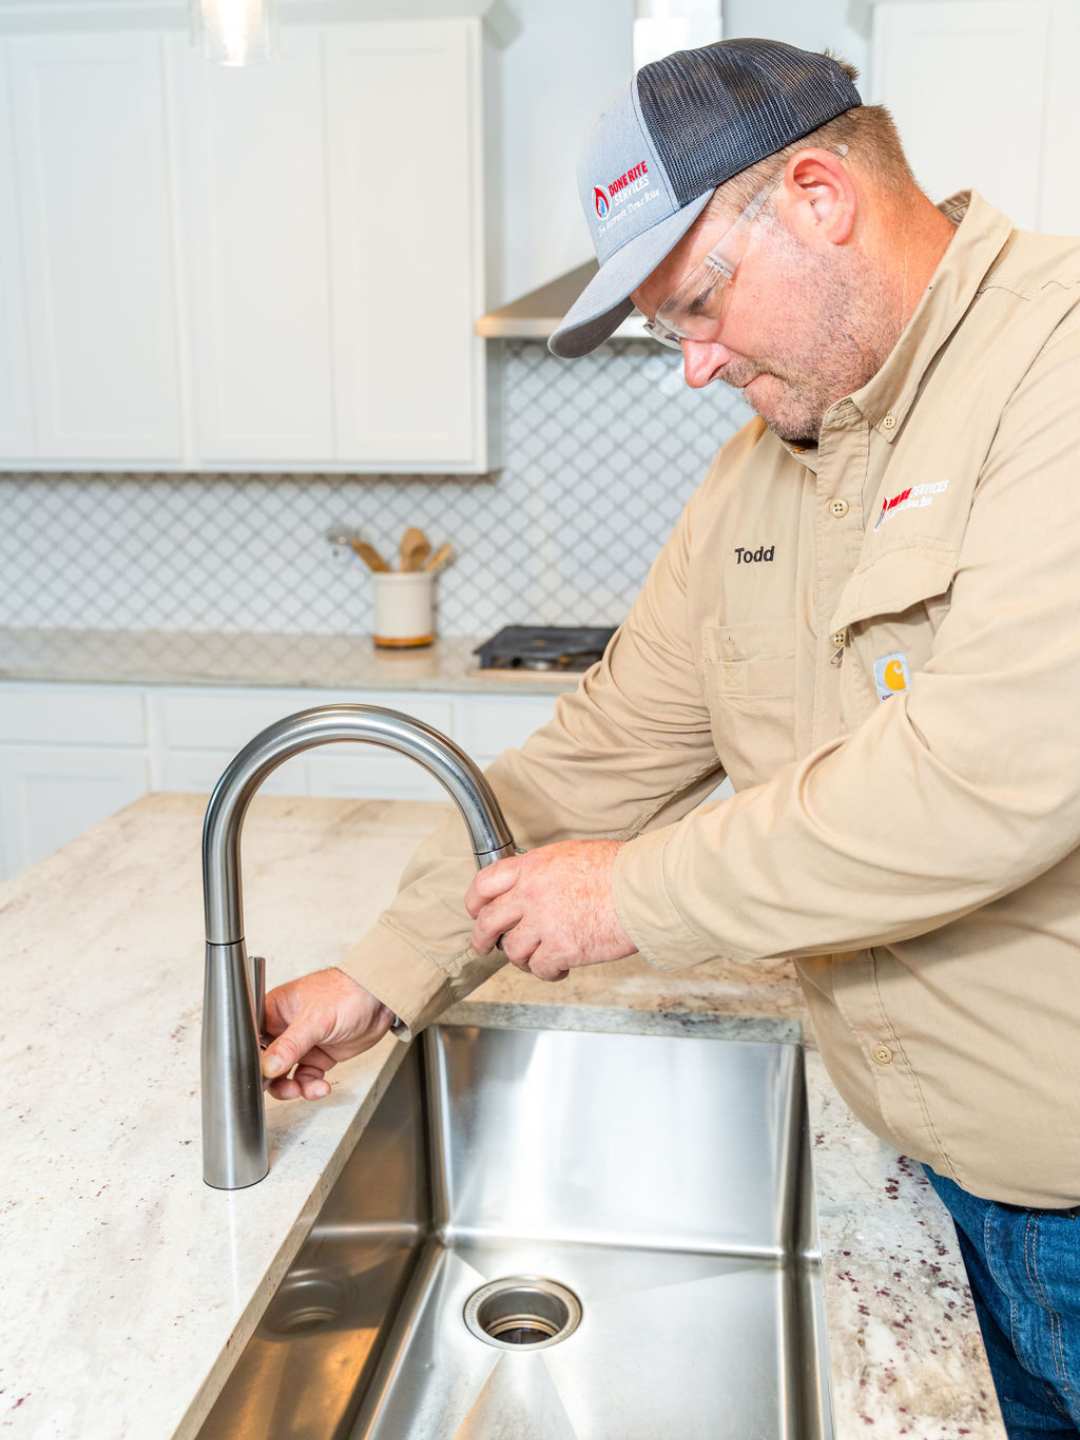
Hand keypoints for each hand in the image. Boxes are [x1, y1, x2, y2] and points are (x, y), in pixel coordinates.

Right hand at [260, 966, 393, 1100]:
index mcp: (275, 1010)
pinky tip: (321, 1087)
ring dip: (293, 1087)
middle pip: (268, 1062)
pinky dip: (311, 1087)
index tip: (258, 1077)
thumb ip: (290, 1045)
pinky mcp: (320, 1055)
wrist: (380, 999)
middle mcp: (285, 1028)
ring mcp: (304, 1043)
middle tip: (284, 1088)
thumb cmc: (347, 992)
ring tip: (303, 1090)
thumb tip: (267, 1066)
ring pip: (286, 1074)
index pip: (253, 1040)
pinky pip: (307, 1078)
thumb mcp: (315, 1019)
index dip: (254, 1060)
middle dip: (274, 1080)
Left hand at [464, 839, 636, 980]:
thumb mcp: (570, 854)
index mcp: (531, 867)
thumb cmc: (618, 869)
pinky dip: (548, 972)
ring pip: (513, 951)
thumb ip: (543, 871)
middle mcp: (530, 894)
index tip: (476, 912)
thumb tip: (533, 884)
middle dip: (482, 939)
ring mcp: (544, 923)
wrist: (642, 889)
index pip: (484, 884)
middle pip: (489, 922)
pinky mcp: (561, 949)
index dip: (475, 902)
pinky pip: (540, 968)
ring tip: (539, 959)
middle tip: (484, 947)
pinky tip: (560, 969)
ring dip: (523, 959)